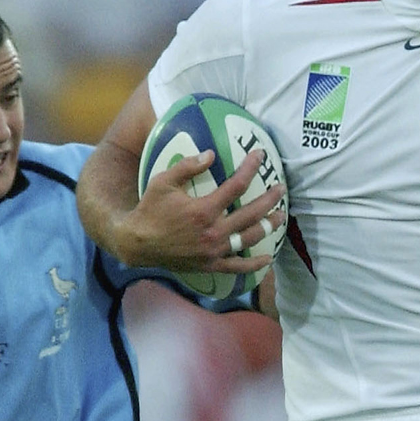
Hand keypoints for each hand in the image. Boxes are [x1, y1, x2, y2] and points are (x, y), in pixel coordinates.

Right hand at [124, 149, 286, 273]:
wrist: (138, 244)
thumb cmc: (150, 209)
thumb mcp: (163, 182)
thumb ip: (187, 167)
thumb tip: (211, 154)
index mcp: (204, 210)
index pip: (236, 186)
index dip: (251, 168)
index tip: (260, 156)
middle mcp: (214, 231)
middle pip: (251, 213)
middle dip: (270, 199)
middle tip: (281, 189)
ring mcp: (214, 251)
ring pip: (250, 238)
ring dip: (269, 227)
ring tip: (280, 216)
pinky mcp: (211, 265)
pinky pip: (238, 266)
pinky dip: (254, 264)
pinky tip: (268, 258)